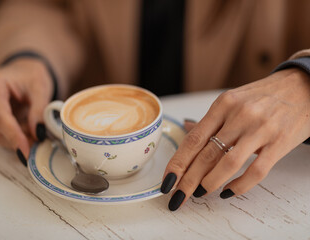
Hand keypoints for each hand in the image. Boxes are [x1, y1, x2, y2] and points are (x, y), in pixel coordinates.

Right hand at [0, 59, 52, 157]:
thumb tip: (38, 133)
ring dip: (18, 139)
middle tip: (41, 141)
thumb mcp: (41, 88)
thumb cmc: (31, 76)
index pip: (0, 117)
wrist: (23, 72)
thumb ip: (39, 110)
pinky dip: (15, 137)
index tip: (26, 151)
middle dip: (19, 140)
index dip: (14, 136)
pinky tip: (28, 130)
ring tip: (37, 132)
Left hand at [161, 68, 309, 210]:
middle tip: (177, 195)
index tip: (167, 180)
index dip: (178, 162)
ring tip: (199, 194)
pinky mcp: (279, 142)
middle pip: (206, 154)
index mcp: (223, 105)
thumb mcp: (233, 99)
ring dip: (210, 183)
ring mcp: (260, 129)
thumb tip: (186, 128)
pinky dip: (239, 185)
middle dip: (188, 179)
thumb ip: (211, 120)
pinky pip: (256, 171)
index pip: (193, 138)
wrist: (302, 86)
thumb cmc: (264, 96)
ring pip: (228, 163)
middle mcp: (239, 115)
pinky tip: (228, 191)